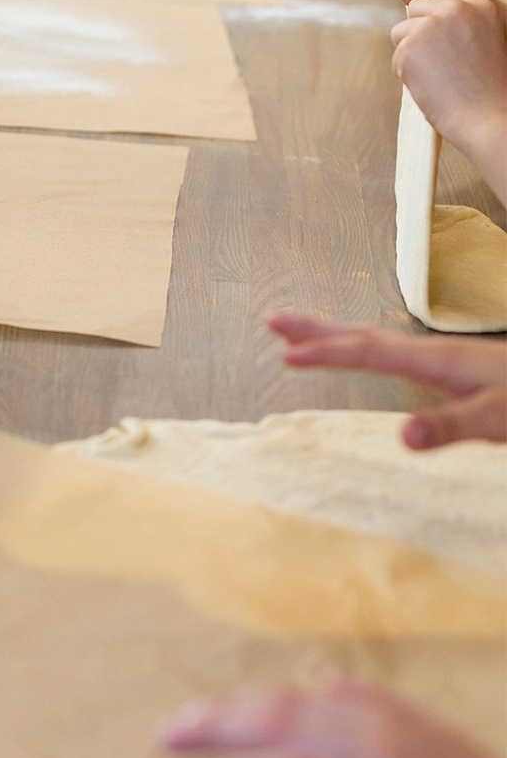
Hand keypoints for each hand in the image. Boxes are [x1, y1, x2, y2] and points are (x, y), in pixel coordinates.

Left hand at [163, 677, 506, 757]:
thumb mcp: (425, 733)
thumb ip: (368, 705)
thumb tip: (318, 680)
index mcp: (378, 719)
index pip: (285, 704)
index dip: (229, 708)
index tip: (186, 716)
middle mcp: (376, 751)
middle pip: (279, 729)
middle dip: (215, 731)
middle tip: (165, 739)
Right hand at [267, 314, 506, 447]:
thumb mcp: (496, 422)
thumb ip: (449, 427)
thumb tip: (399, 437)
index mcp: (436, 361)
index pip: (368, 354)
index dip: (326, 355)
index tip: (285, 355)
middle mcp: (433, 353)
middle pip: (363, 336)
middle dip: (317, 330)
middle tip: (272, 320)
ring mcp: (441, 359)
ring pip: (375, 340)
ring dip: (334, 334)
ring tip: (299, 331)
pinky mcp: (449, 369)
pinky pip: (391, 352)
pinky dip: (361, 347)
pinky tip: (362, 353)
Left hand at [389, 0, 506, 145]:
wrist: (490, 118)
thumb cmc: (492, 85)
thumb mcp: (493, 37)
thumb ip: (467, 19)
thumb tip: (434, 8)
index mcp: (482, 6)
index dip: (437, 11)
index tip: (444, 33)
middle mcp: (455, 10)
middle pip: (415, 7)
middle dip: (420, 30)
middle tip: (441, 59)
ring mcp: (430, 27)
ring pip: (400, 31)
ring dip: (411, 52)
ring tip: (440, 74)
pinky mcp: (409, 48)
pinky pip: (397, 56)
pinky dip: (408, 72)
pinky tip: (433, 85)